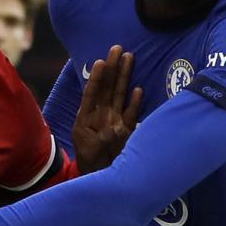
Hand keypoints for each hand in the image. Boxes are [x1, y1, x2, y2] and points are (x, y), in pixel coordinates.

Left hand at [72, 45, 142, 172]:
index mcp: (87, 118)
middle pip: (107, 87)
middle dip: (112, 68)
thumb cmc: (90, 162)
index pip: (91, 93)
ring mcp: (115, 120)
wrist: (99, 177)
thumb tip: (116, 129)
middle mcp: (102, 115)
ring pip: (120, 94)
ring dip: (124, 76)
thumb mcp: (91, 151)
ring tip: (129, 57)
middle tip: (117, 48)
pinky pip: (132, 113)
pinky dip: (135, 102)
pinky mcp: (127, 130)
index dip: (95, 78)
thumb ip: (102, 139)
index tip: (100, 61)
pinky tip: (139, 89)